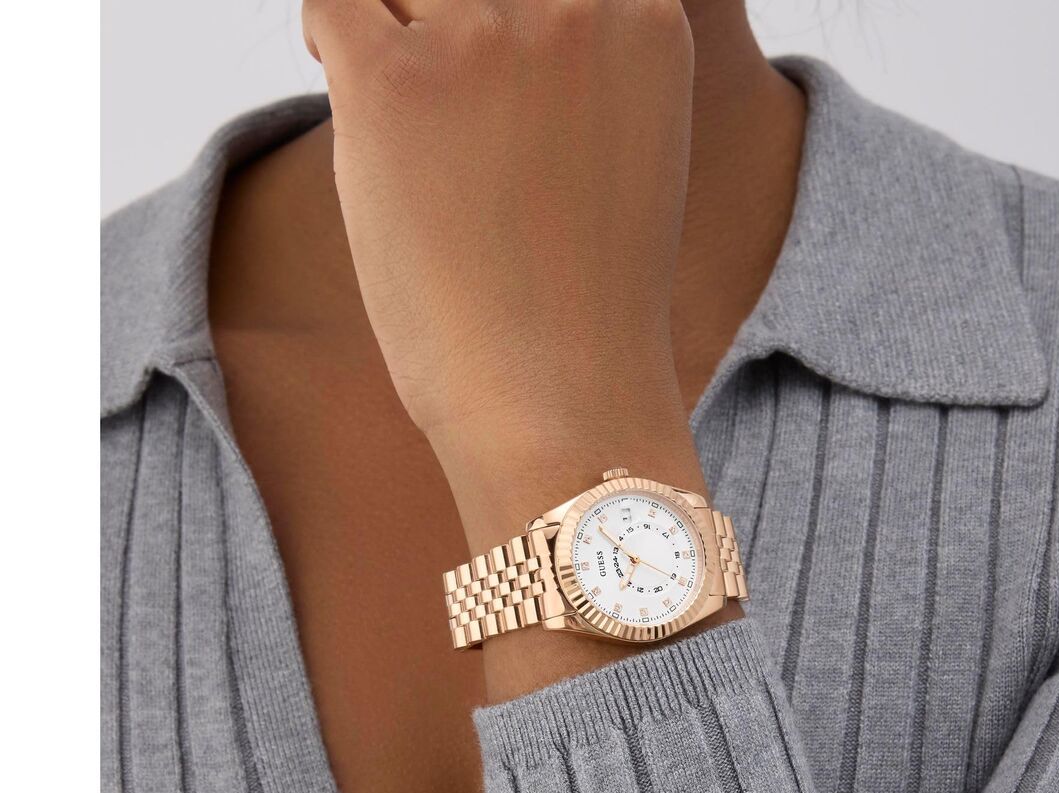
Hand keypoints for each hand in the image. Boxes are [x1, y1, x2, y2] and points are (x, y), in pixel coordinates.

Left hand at [303, 0, 695, 442]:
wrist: (559, 400)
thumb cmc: (587, 305)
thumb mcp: (625, 155)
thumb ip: (582, 71)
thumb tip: (494, 27)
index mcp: (643, 19)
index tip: (502, 41)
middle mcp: (572, 5)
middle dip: (453, 11)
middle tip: (443, 77)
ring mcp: (483, 40)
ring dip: (394, 24)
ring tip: (402, 99)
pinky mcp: (392, 84)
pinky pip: (331, 1)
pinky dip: (326, 33)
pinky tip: (343, 79)